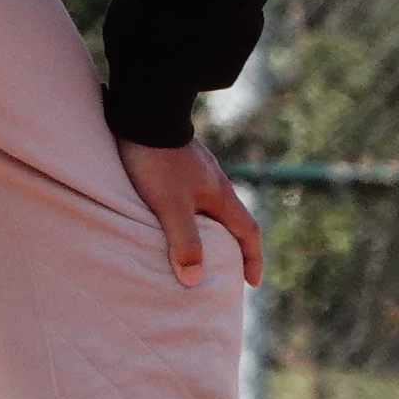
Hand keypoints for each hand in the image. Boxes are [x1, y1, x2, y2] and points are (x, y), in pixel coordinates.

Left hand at [116, 137, 264, 288]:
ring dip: (210, 229)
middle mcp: (215, 182)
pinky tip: (173, 214)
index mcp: (221, 195)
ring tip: (196, 246)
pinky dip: (191, 213)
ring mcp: (199, 170)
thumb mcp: (171, 207)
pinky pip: (193, 194)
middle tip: (225, 270)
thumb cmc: (159, 164)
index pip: (248, 232)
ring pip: (211, 206)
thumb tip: (195, 280)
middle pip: (232, 220)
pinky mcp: (180, 162)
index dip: (252, 258)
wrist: (145, 116)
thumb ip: (185, 242)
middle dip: (232, 247)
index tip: (252, 282)